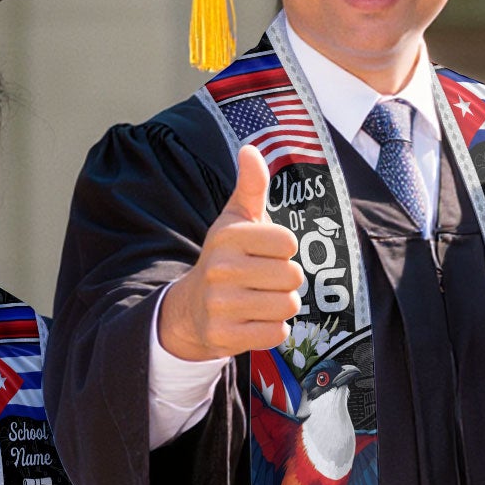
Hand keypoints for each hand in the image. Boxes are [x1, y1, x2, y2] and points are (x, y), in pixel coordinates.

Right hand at [155, 144, 304, 360]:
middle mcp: (221, 268)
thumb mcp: (235, 220)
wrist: (191, 308)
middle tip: (263, 280)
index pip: (288, 242)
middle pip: (292, 276)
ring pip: (288, 306)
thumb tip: (251, 149)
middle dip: (285, 280)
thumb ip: (251, 186)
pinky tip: (253, 320)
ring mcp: (221, 304)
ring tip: (259, 299)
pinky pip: (277, 334)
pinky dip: (273, 329)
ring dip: (281, 305)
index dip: (283, 250)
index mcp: (228, 236)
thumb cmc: (226, 258)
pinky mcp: (225, 335)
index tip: (264, 252)